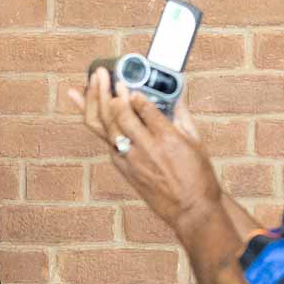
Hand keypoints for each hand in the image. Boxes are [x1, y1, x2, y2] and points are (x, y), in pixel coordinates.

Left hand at [68, 69, 222, 232]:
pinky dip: (94, 120)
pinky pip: (104, 140)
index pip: (144, 108)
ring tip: (91, 82)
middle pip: (119, 115)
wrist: (190, 210)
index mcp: (168, 138)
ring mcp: (131, 159)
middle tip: (103, 74)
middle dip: (109, 91)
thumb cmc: (197, 176)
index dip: (132, 93)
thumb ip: (182, 114)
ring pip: (105, 126)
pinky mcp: (123, 168)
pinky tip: (85, 104)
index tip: (128, 82)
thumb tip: (175, 92)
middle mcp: (146, 148)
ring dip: (96, 101)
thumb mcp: (195, 141)